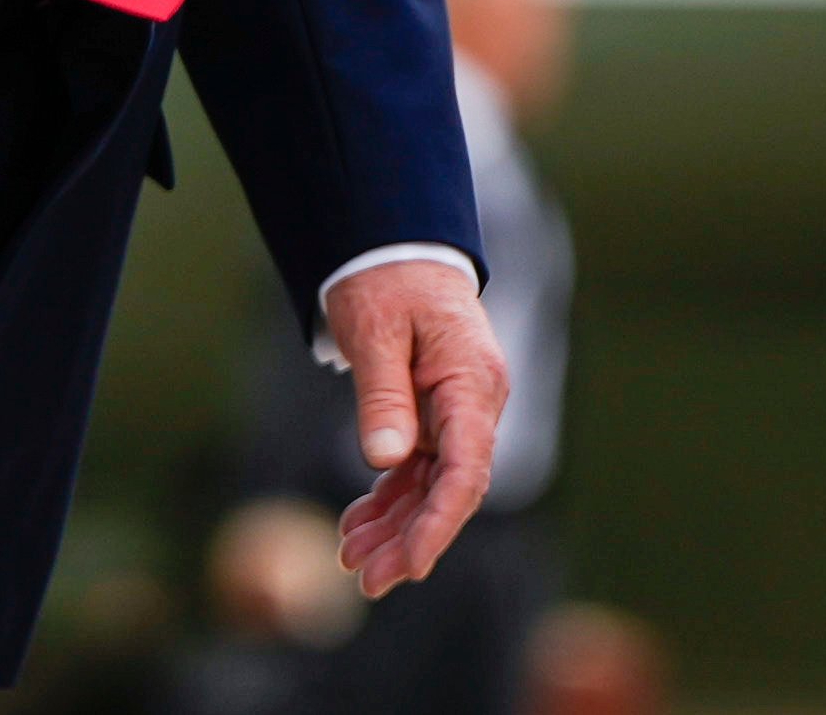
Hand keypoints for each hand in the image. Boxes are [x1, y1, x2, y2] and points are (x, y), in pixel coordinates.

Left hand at [320, 258, 507, 597]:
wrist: (393, 246)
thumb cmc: (385, 279)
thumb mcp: (374, 330)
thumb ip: (383, 394)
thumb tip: (384, 460)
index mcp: (471, 383)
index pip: (466, 470)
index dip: (440, 524)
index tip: (412, 565)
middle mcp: (474, 404)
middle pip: (450, 490)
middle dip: (410, 539)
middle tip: (366, 579)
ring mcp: (455, 413)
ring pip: (431, 486)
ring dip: (395, 526)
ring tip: (352, 560)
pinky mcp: (434, 416)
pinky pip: (416, 468)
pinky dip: (388, 498)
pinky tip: (357, 527)